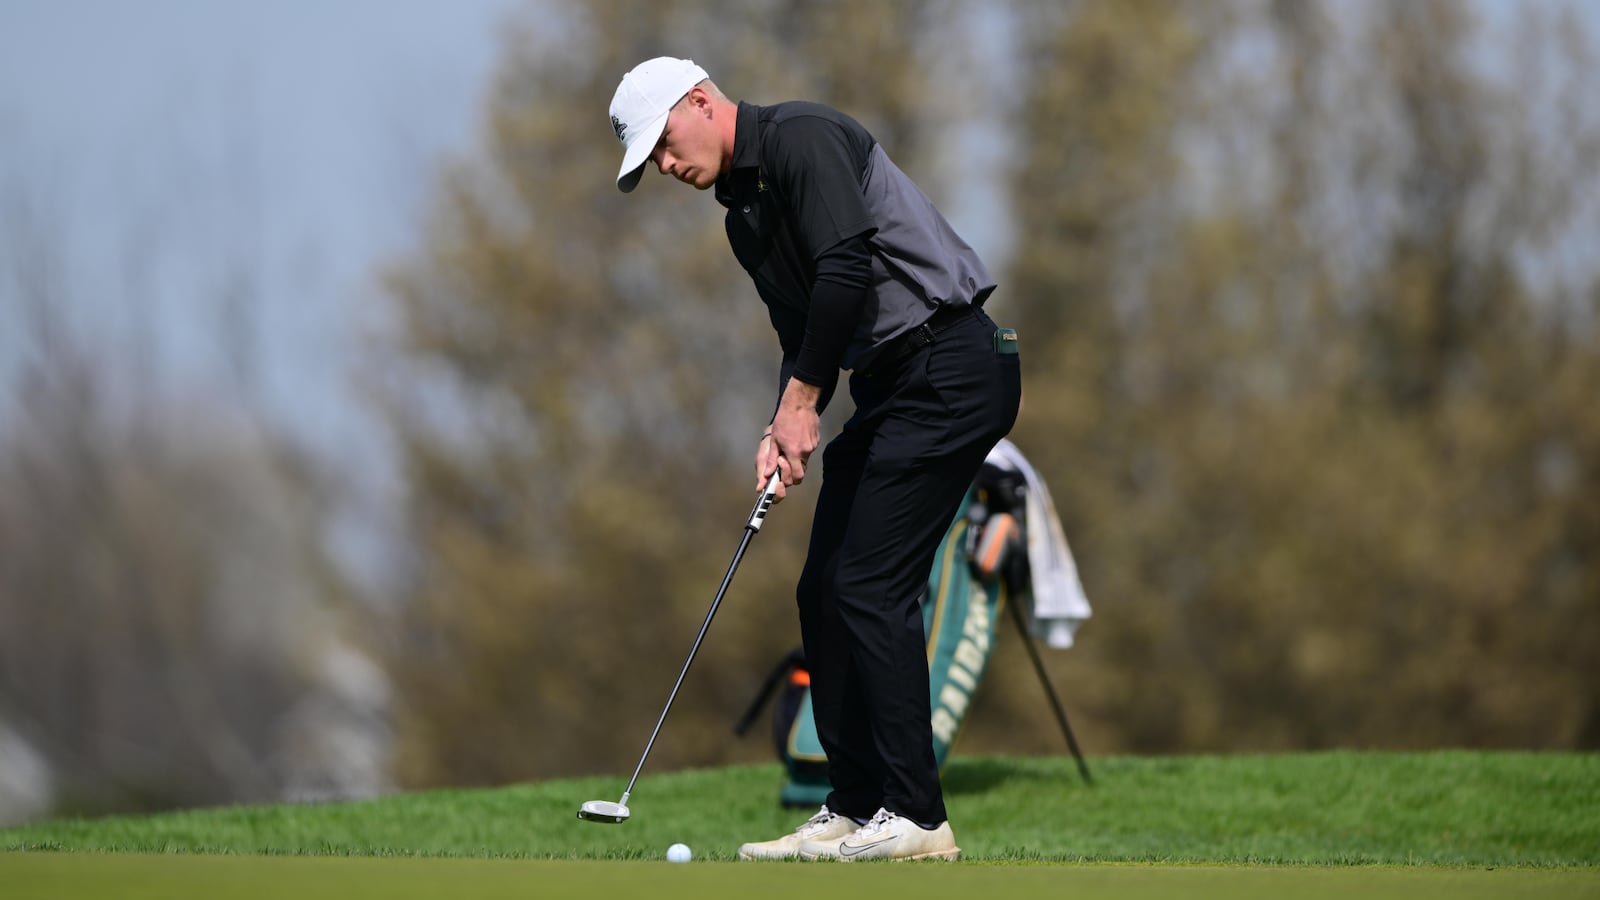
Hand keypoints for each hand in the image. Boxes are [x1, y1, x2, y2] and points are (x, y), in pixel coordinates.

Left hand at [756, 379, 822, 499]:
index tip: (780, 472)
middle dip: (792, 470)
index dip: (788, 478)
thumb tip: (768, 473)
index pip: (796, 477)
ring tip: (789, 443)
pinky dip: (802, 447)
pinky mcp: (816, 440)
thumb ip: (771, 459)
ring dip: (796, 457)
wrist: (799, 403)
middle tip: (783, 461)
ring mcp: (813, 445)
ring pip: (805, 459)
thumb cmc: (785, 419)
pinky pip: (809, 449)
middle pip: (801, 470)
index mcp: (794, 453)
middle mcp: (806, 451)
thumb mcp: (774, 440)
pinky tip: (796, 437)